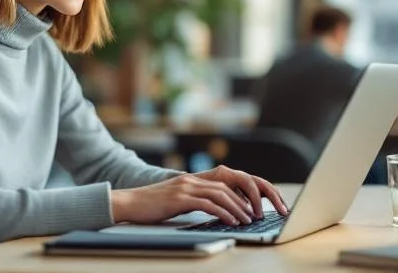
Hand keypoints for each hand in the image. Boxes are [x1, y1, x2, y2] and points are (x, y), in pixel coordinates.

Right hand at [110, 165, 288, 225]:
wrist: (128, 203)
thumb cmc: (154, 205)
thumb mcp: (182, 200)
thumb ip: (202, 199)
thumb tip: (227, 210)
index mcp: (198, 177)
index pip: (234, 176)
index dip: (253, 186)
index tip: (268, 201)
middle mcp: (195, 178)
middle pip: (234, 180)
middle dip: (255, 194)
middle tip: (268, 210)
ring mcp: (187, 185)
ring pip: (223, 192)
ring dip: (241, 207)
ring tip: (252, 219)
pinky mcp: (179, 197)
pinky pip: (208, 203)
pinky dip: (224, 212)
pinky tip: (234, 221)